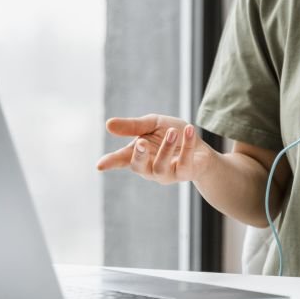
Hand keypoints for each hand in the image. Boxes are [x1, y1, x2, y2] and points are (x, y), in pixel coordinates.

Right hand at [95, 114, 214, 184]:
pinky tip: (189, 130)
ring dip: (166, 148)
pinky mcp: (185, 174)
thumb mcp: (152, 125)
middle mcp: (150, 168)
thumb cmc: (172, 135)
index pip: (121, 159)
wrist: (200, 146)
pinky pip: (185, 163)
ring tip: (172, 131)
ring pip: (161, 167)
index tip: (100, 165)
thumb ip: (132, 126)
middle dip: (139, 156)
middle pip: (139, 167)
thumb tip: (108, 124)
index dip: (110, 162)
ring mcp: (167, 174)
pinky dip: (187, 145)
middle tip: (141, 142)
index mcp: (139, 154)